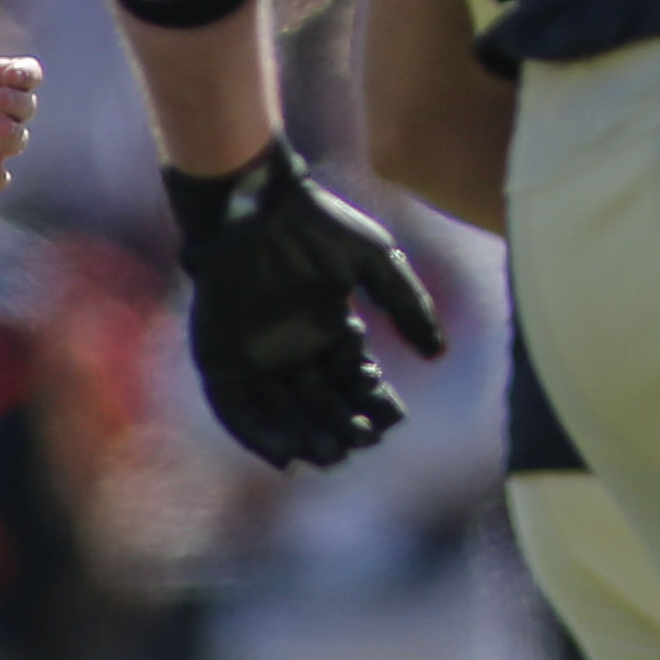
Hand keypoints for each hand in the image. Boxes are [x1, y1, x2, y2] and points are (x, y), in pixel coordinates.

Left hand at [166, 138, 446, 469]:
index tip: (392, 419)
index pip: (355, 379)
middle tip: (362, 440)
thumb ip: (407, 305)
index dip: (374, 401)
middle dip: (344, 425)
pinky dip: (259, 436)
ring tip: (330, 452)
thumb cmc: (317, 226)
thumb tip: (438, 354)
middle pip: (322, 403)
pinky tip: (286, 455)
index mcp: (329, 330)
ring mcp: (255, 358)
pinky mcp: (220, 362)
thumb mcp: (375, 262)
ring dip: (307, 437)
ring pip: (283, 413)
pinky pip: (238, 411)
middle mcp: (294, 350)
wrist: (256, 205)